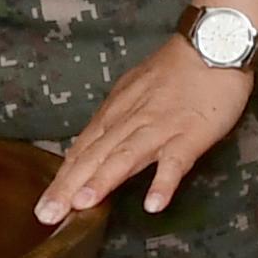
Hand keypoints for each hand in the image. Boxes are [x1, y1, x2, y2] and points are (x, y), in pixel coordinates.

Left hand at [36, 38, 253, 222]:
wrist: (213, 43)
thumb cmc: (176, 70)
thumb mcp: (135, 90)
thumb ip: (117, 118)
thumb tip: (96, 142)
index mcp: (117, 112)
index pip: (82, 149)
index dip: (63, 177)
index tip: (44, 204)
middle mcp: (131, 121)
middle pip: (95, 156)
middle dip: (68, 186)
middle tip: (47, 214)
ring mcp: (160, 128)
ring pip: (126, 156)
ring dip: (103, 180)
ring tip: (82, 204)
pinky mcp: (190, 134)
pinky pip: (176, 161)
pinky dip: (163, 182)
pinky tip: (153, 204)